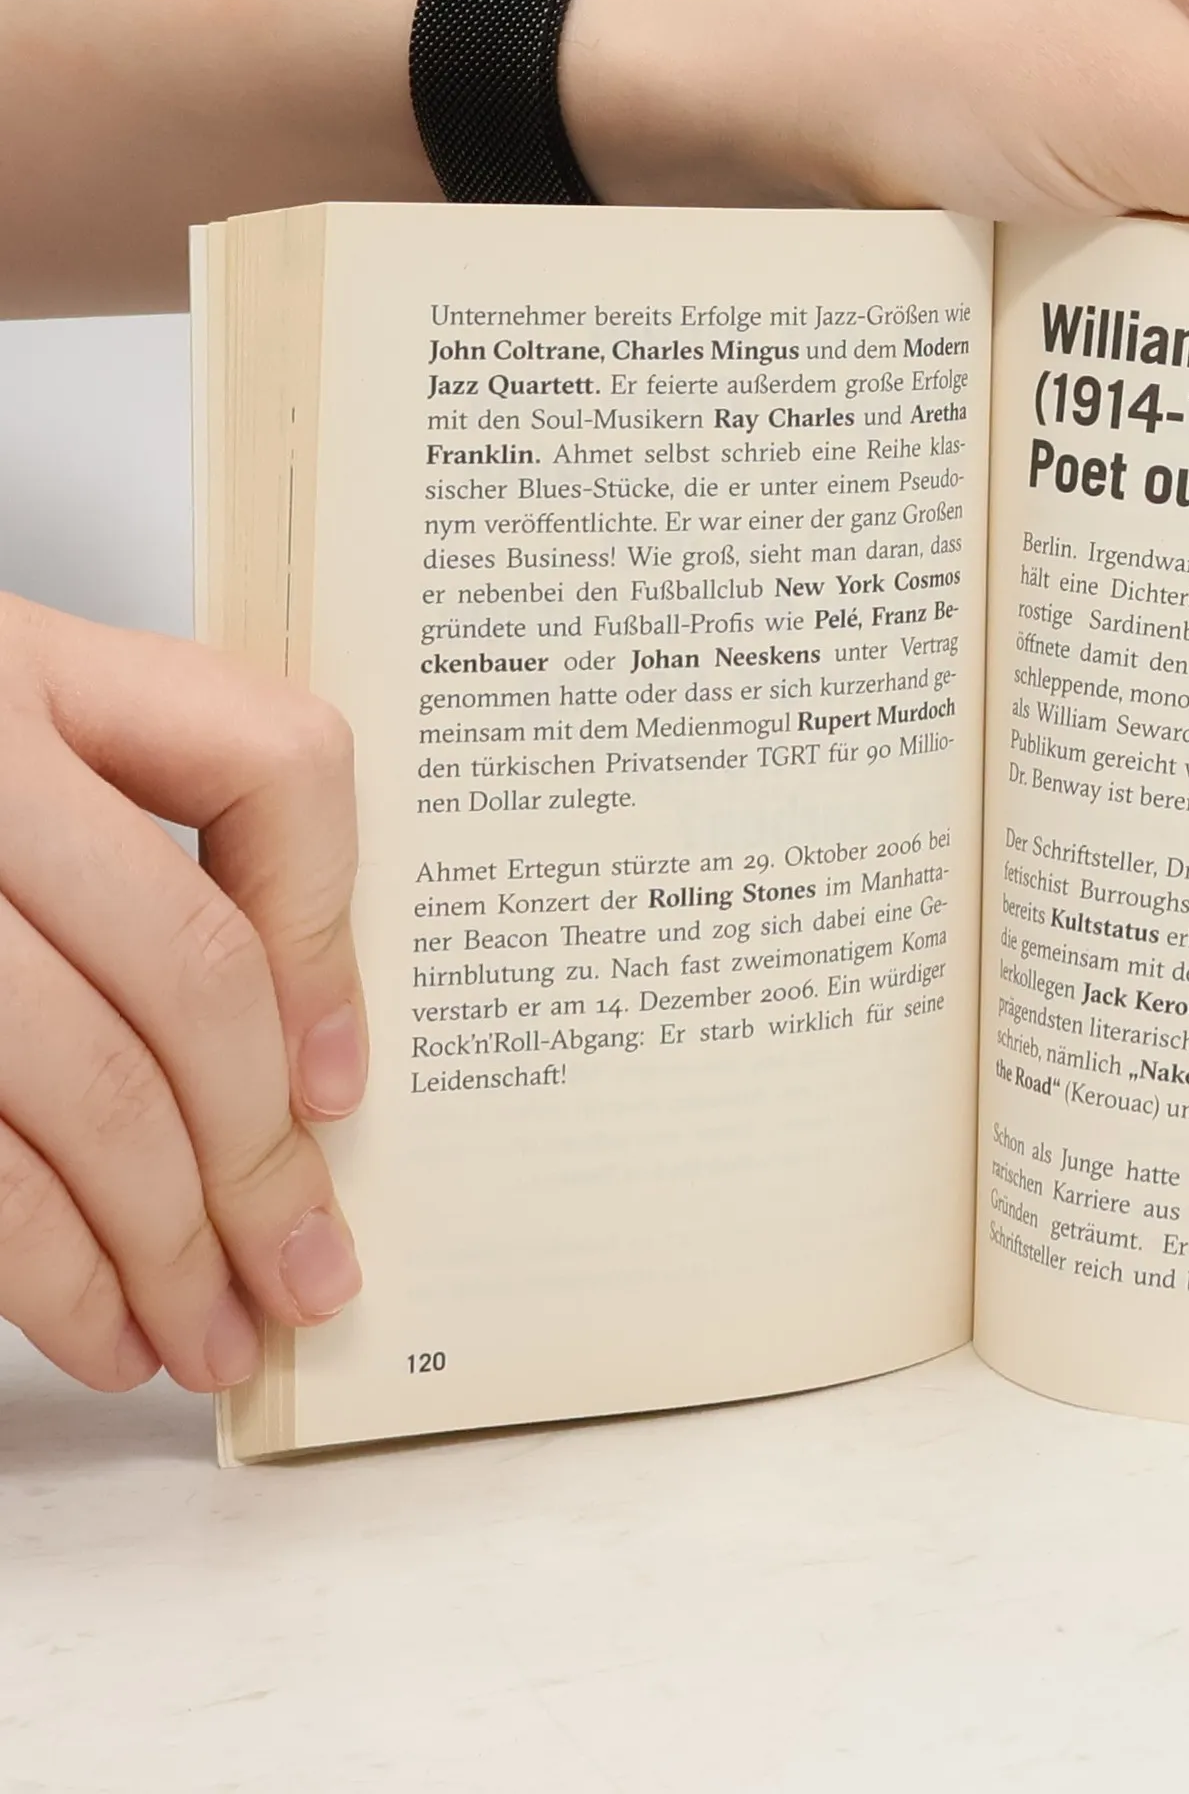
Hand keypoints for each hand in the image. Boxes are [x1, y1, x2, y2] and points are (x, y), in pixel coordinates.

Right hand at [0, 595, 364, 1392]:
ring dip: (166, 1251)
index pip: (273, 765)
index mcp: (32, 668)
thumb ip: (126, 852)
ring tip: (211, 1336)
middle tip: (305, 1274)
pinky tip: (96, 1324)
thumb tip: (294, 1075)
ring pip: (87, 1093)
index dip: (331, 945)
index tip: (339, 1087)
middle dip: (262, 1160)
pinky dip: (50, 1278)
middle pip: (190, 975)